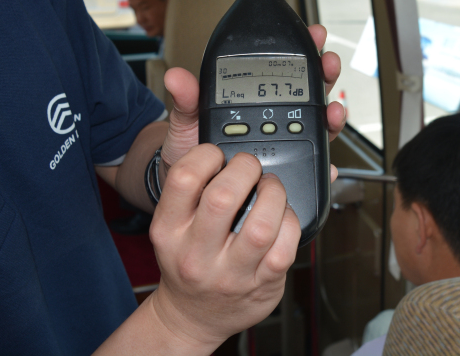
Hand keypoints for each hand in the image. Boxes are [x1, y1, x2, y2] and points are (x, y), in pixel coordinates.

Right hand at [148, 146, 299, 349]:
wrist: (190, 317)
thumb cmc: (187, 261)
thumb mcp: (173, 225)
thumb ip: (194, 187)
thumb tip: (232, 143)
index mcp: (169, 230)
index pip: (183, 177)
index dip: (207, 155)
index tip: (219, 155)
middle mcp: (196, 253)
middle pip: (224, 196)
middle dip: (247, 168)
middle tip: (251, 169)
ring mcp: (230, 273)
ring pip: (261, 225)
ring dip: (275, 194)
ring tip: (271, 189)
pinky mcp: (261, 285)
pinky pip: (285, 248)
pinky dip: (291, 222)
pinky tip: (282, 218)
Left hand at [160, 24, 344, 177]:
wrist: (189, 190)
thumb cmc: (189, 152)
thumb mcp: (186, 122)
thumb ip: (187, 100)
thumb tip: (177, 78)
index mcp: (254, 100)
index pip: (283, 69)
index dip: (302, 50)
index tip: (313, 36)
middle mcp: (274, 119)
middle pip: (309, 92)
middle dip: (325, 73)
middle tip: (329, 62)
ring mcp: (283, 143)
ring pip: (317, 126)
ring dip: (332, 116)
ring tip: (334, 110)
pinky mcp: (288, 170)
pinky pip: (310, 167)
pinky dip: (325, 166)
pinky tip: (329, 164)